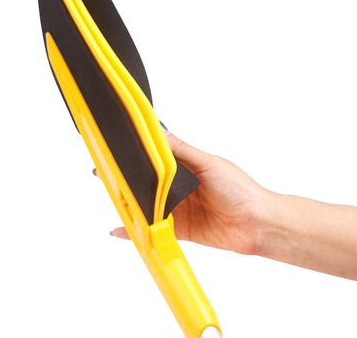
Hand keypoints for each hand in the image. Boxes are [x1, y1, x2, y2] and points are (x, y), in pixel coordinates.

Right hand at [112, 130, 269, 255]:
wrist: (257, 224)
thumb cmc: (239, 189)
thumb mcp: (208, 163)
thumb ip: (182, 151)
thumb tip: (159, 133)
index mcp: (187, 166)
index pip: (156, 160)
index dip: (138, 157)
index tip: (116, 154)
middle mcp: (180, 187)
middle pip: (149, 184)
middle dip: (129, 182)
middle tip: (106, 178)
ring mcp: (179, 209)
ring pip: (149, 206)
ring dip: (132, 205)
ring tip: (114, 202)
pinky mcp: (181, 230)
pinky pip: (156, 230)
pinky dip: (140, 231)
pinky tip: (124, 231)